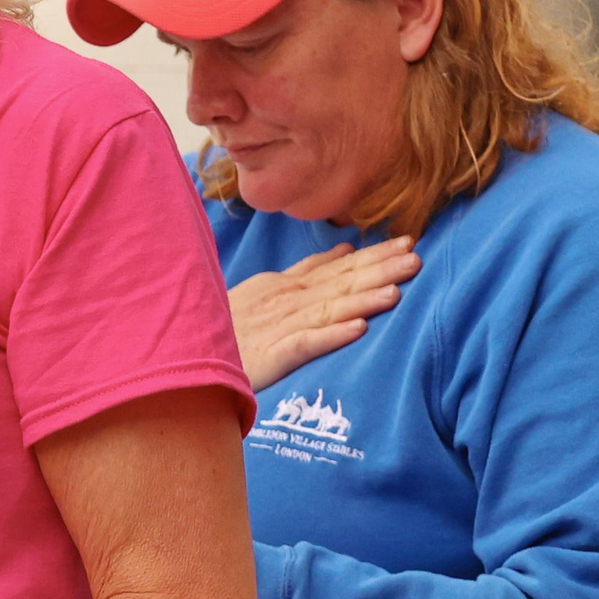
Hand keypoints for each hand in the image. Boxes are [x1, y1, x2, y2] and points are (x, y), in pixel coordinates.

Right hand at [229, 237, 418, 390]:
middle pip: (340, 284)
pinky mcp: (269, 357)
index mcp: (286, 286)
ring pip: (328, 310)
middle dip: (379, 269)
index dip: (374, 255)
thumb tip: (345, 251)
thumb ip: (305, 272)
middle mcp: (285, 302)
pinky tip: (359, 331)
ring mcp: (277, 328)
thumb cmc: (225, 326)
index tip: (408, 242)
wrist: (182, 355)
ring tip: (397, 290)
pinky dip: (331, 336)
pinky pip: (304, 346)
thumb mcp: (265, 290)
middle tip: (416, 256)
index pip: (338, 268)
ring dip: (363, 299)